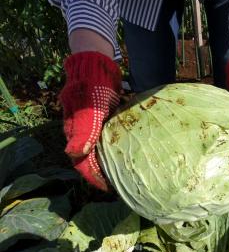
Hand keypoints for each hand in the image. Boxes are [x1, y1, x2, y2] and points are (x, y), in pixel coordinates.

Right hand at [60, 51, 120, 189]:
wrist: (96, 63)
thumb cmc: (91, 86)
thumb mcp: (88, 109)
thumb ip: (82, 130)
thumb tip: (75, 155)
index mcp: (75, 132)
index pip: (82, 163)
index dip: (94, 177)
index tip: (108, 188)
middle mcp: (82, 131)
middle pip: (91, 158)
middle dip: (103, 172)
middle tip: (120, 182)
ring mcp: (92, 124)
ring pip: (100, 147)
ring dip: (111, 159)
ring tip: (126, 170)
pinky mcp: (102, 117)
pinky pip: (109, 135)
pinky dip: (117, 143)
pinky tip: (130, 148)